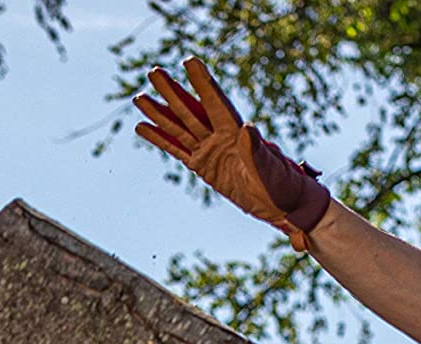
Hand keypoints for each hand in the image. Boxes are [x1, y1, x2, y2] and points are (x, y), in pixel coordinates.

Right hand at [133, 57, 331, 251]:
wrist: (281, 205)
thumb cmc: (281, 185)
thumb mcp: (270, 170)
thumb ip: (257, 150)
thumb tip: (248, 128)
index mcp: (237, 132)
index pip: (216, 104)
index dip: (202, 83)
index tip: (189, 61)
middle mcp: (220, 136)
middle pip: (191, 111)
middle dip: (172, 92)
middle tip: (154, 72)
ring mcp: (209, 150)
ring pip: (180, 128)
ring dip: (160, 113)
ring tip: (139, 97)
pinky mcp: (203, 166)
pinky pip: (177, 151)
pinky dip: (161, 139)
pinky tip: (143, 127)